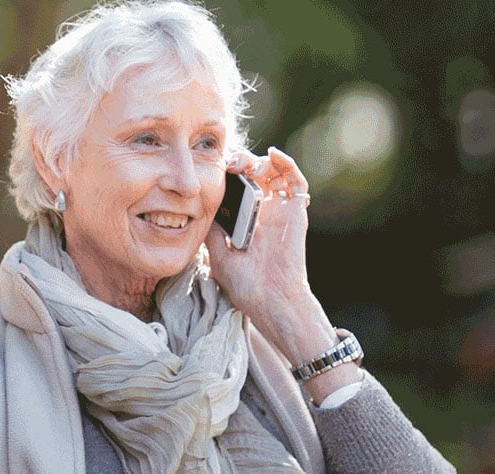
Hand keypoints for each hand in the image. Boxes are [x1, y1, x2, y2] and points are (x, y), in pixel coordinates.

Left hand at [206, 146, 313, 323]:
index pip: (235, 187)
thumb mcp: (216, 253)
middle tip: (228, 163)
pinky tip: (273, 155)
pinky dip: (286, 163)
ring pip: (273, 173)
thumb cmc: (244, 283)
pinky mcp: (295, 211)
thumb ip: (211, 230)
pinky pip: (296, 181)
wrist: (269, 297)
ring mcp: (279, 210)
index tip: (211, 166)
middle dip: (240, 162)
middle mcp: (261, 212)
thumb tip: (198, 208)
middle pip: (253, 174)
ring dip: (259, 161)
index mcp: (242, 221)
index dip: (226, 173)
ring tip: (245, 164)